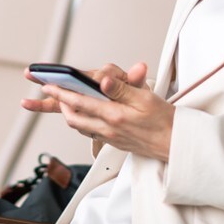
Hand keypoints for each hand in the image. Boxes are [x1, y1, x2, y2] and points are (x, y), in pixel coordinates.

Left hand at [28, 62, 174, 161]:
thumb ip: (121, 88)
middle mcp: (108, 129)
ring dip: (70, 114)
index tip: (48, 85)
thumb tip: (101, 79)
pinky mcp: (114, 142)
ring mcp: (110, 138)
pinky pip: (90, 132)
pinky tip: (84, 114)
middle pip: (73, 118)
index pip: (80, 102)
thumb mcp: (144, 98)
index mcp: (114, 116)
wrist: (175, 143)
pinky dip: (82, 121)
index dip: (61, 93)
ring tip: (65, 101)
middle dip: (60, 105)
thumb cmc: (163, 119)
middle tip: (52, 92)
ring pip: (80, 126)